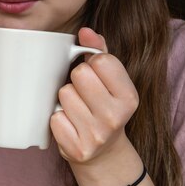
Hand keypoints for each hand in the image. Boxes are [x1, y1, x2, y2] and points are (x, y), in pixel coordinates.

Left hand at [50, 27, 138, 167]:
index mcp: (129, 97)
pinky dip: (58, 119)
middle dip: (76, 81)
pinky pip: (54, 118)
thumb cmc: (103, 107)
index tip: (96, 76)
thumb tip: (85, 31)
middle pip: (79, 75)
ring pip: (64, 95)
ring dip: (65, 100)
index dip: (92, 64)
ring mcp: (97, 135)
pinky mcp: (77, 149)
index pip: (101, 60)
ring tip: (77, 110)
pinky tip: (70, 125)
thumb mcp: (110, 81)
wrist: (102, 154)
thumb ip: (99, 51)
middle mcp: (116, 117)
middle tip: (84, 95)